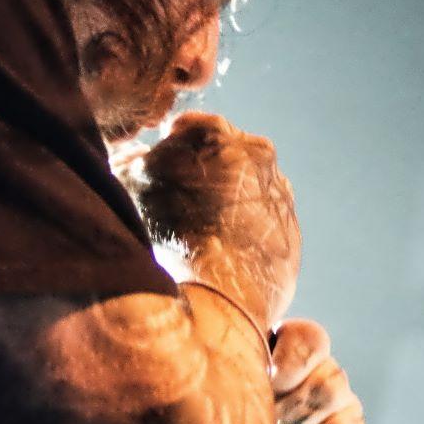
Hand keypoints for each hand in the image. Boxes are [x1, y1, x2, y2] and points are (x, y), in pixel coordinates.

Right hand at [125, 112, 300, 331]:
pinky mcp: (292, 231)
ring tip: (201, 235)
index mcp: (217, 133)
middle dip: (205, 173)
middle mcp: (258, 154)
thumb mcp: (131, 186)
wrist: (219, 294)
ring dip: (229, 203)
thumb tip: (137, 156)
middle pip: (225, 157)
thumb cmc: (170, 236)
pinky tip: (224, 254)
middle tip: (180, 205)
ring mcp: (280, 193)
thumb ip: (132, 159)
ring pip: (247, 189)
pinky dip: (247, 232)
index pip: (189, 129)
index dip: (170, 151)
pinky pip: (264, 223)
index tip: (159, 173)